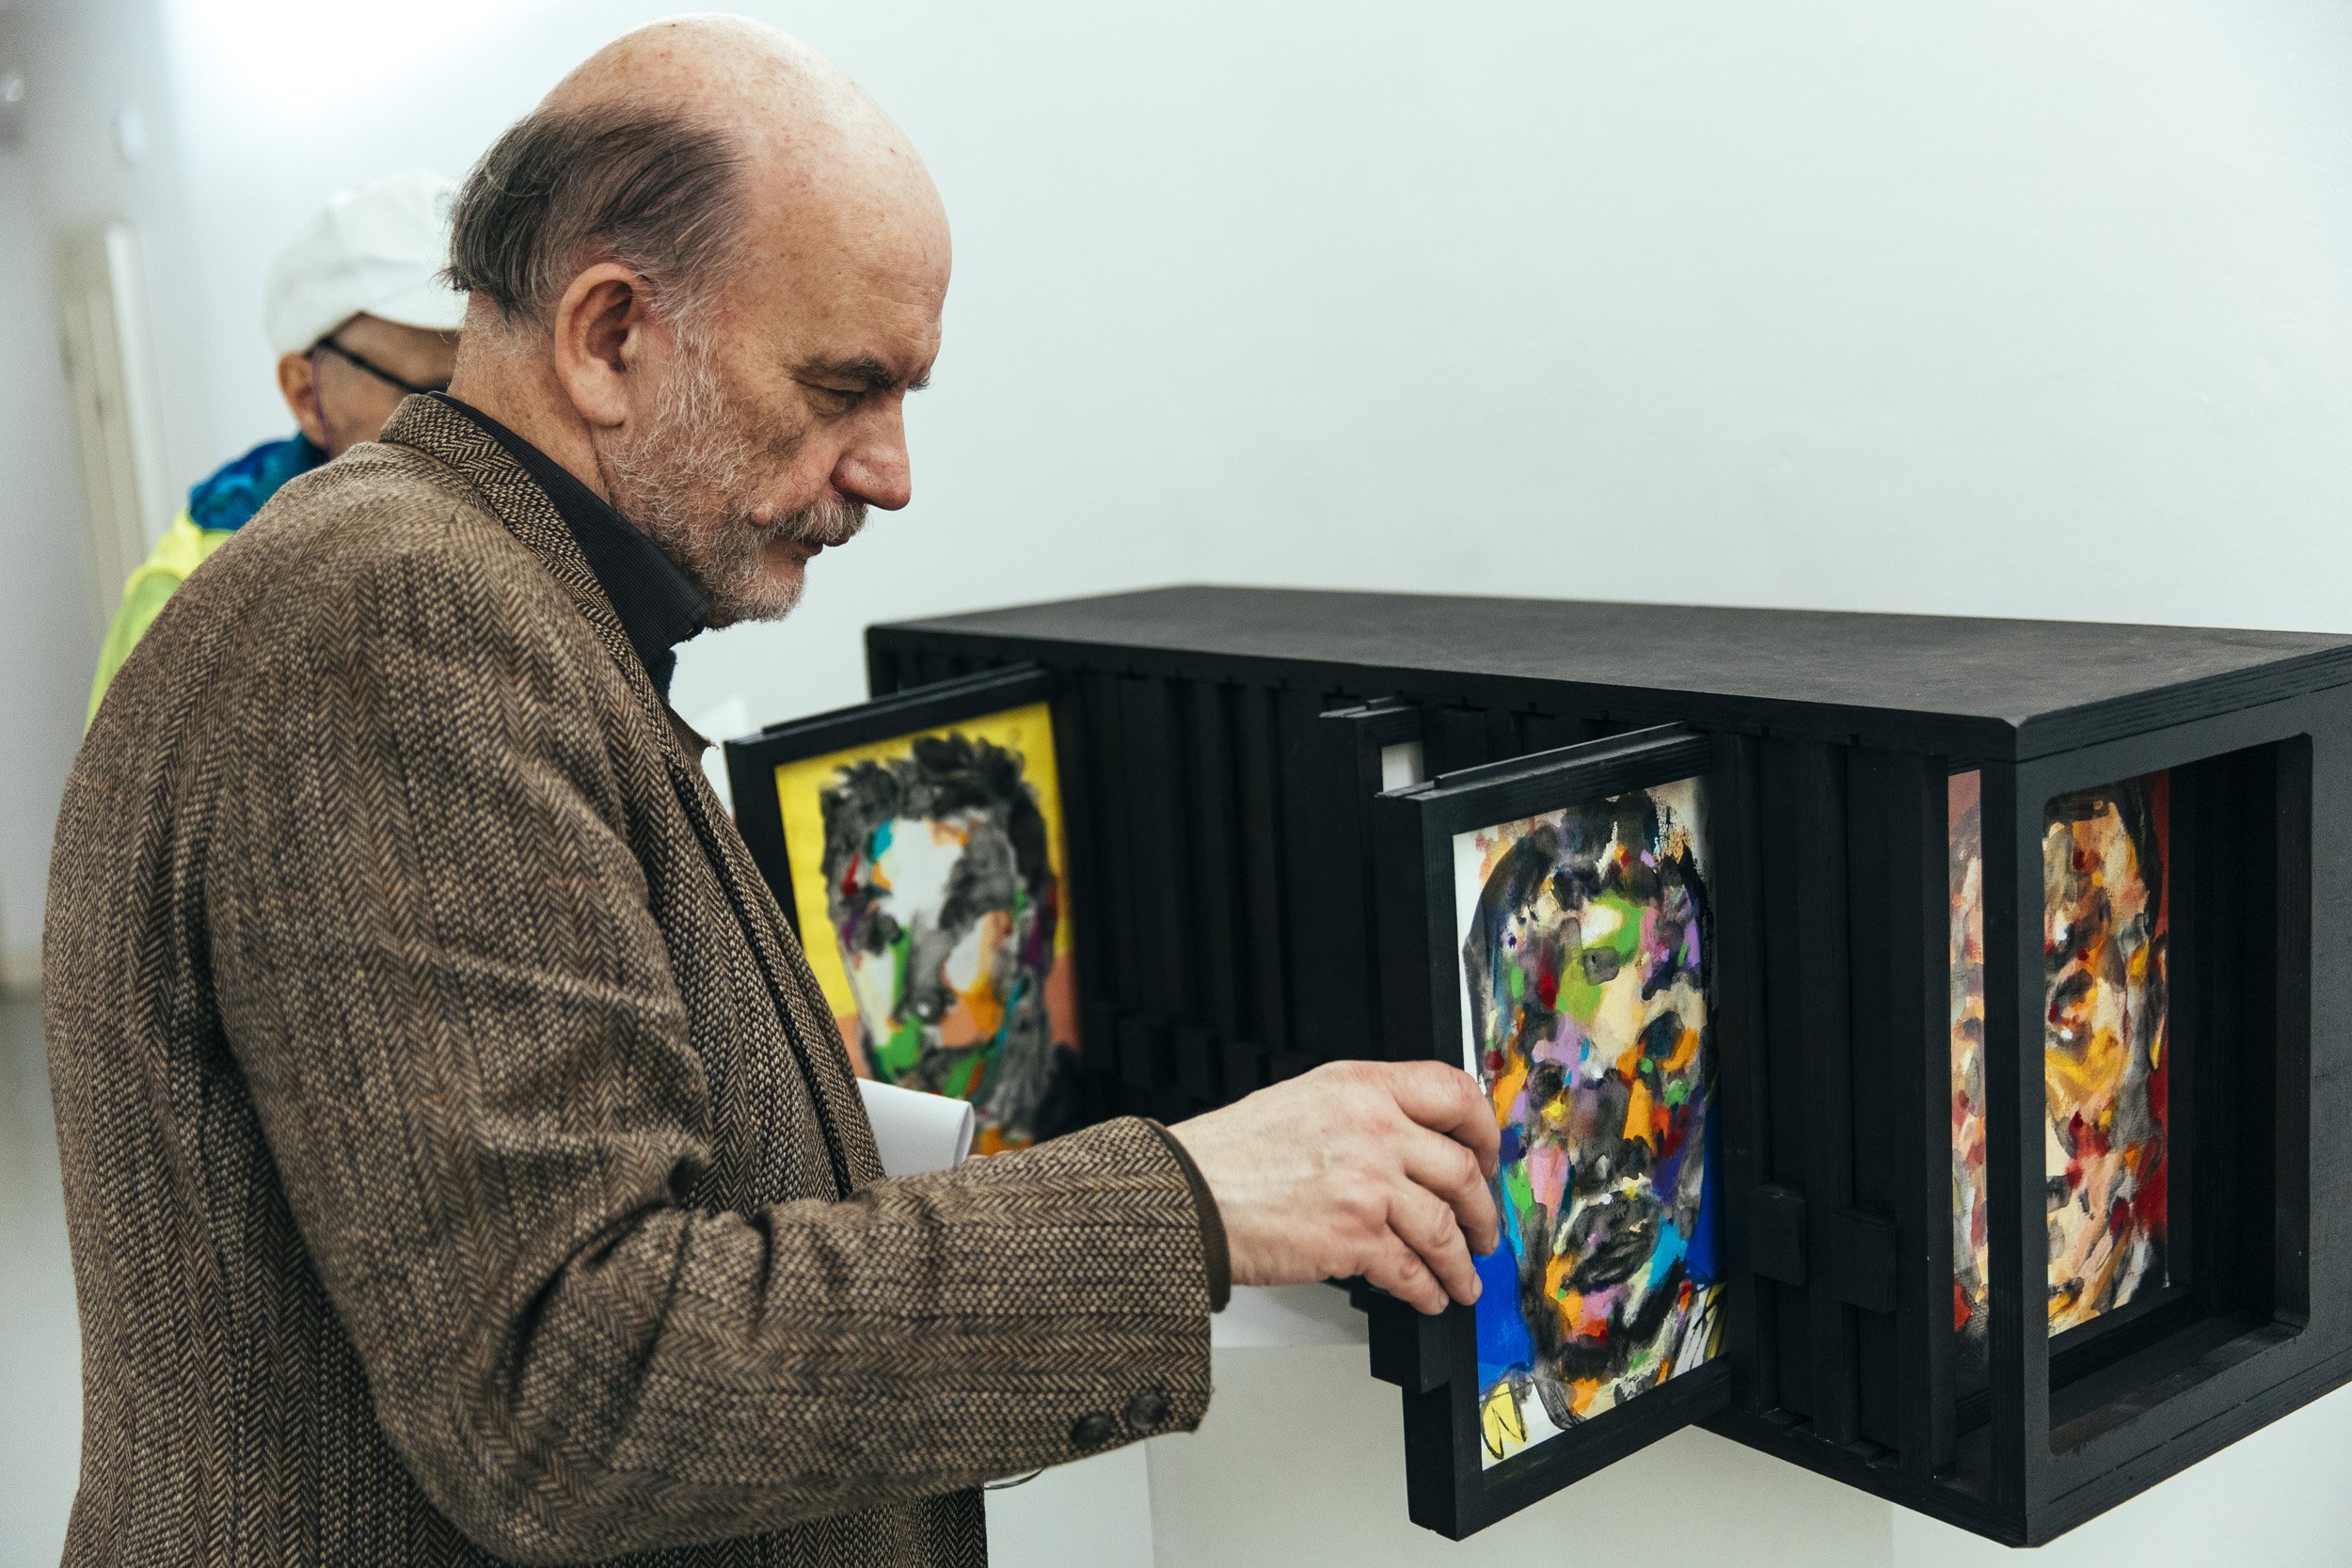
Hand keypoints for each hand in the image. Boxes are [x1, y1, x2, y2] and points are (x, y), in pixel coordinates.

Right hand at [1167, 1060, 1500, 1314]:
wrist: (1189, 1195)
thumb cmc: (1232, 1154)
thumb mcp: (1305, 1101)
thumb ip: (1364, 1112)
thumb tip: (1415, 1146)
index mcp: (1362, 1086)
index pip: (1455, 1093)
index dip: (1485, 1131)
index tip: (1488, 1157)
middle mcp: (1374, 1128)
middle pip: (1462, 1170)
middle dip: (1482, 1211)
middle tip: (1484, 1230)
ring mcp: (1369, 1184)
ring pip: (1446, 1228)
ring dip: (1462, 1263)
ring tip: (1463, 1279)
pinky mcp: (1356, 1238)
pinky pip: (1413, 1271)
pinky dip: (1427, 1290)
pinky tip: (1426, 1296)